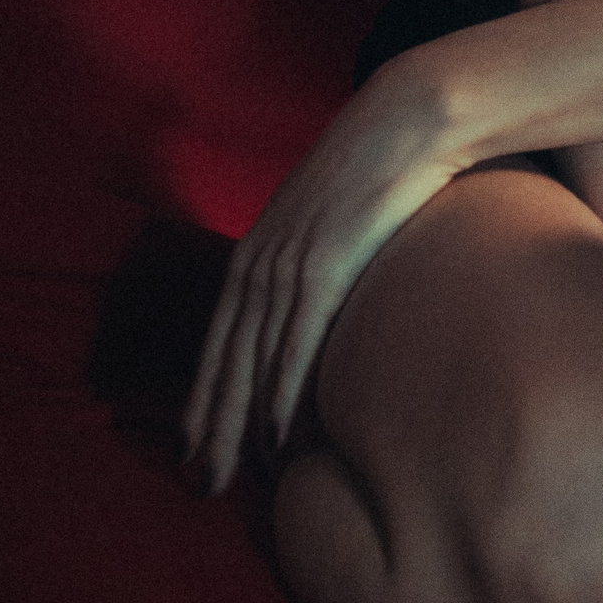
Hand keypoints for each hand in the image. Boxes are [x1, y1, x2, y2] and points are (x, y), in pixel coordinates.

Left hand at [182, 55, 471, 492]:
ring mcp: (289, 265)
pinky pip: (295, 343)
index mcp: (259, 251)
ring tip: (226, 475)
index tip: (195, 442)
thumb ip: (321, 258)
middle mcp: (260, 262)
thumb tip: (328, 297)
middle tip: (199, 482)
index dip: (206, 393)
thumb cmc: (382, 168)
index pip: (220, 338)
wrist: (407, 120)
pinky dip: (280, 392)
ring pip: (250, 362)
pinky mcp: (324, 265)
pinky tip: (275, 434)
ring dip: (235, 424)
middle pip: (225, 360)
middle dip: (209, 425)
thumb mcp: (335, 218)